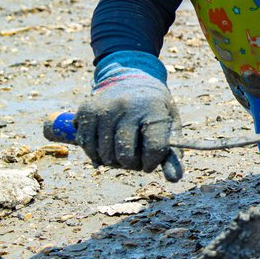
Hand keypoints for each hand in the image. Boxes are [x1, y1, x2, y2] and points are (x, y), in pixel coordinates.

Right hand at [76, 53, 177, 172]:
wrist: (130, 79)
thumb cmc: (153, 109)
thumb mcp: (169, 125)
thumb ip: (173, 153)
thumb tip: (174, 179)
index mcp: (153, 109)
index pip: (153, 149)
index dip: (152, 162)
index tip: (150, 161)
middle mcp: (128, 107)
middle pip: (125, 155)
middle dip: (131, 164)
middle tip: (134, 157)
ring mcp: (104, 108)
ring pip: (103, 154)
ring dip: (112, 161)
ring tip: (120, 151)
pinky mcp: (86, 110)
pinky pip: (85, 145)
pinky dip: (93, 152)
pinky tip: (104, 144)